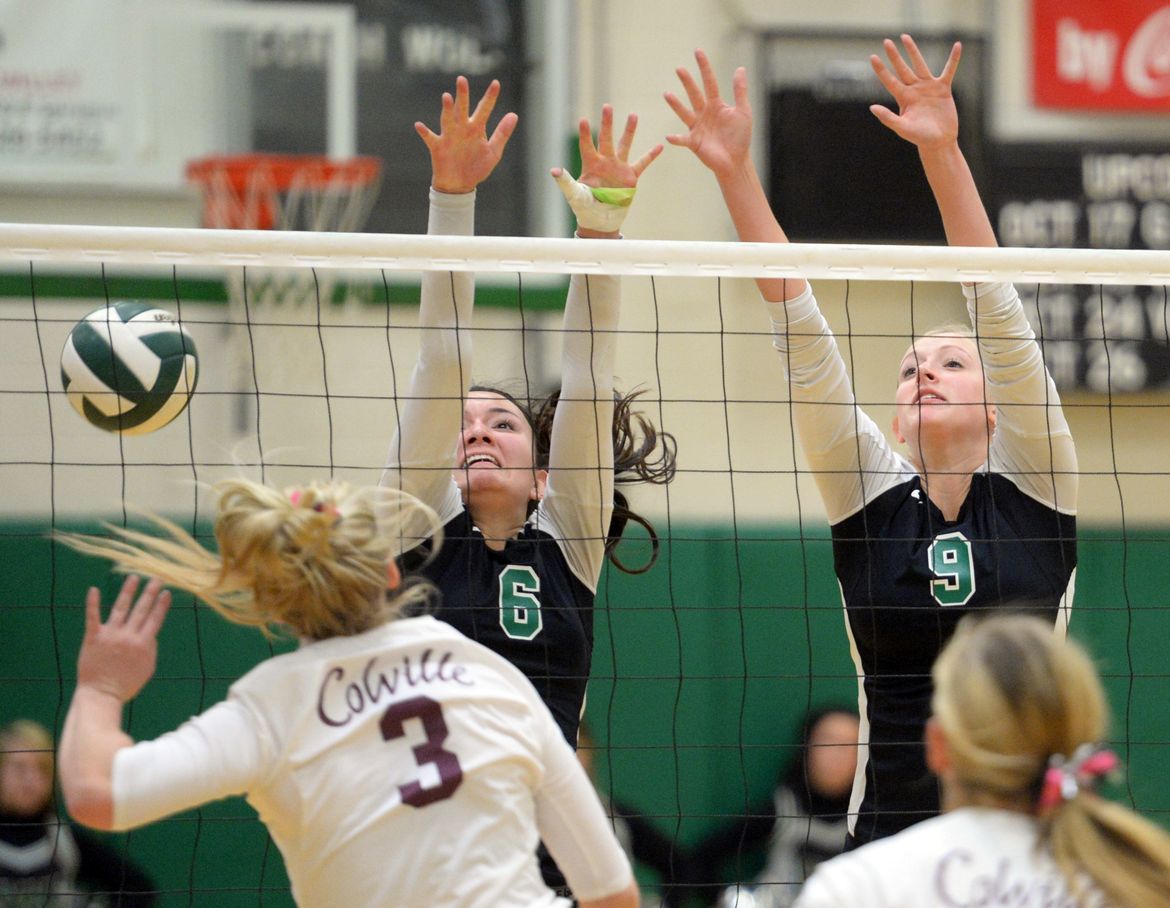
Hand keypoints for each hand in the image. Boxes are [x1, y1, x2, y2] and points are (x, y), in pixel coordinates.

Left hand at [77, 575, 170, 703]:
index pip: (155, 619)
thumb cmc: (126, 685)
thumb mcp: (147, 668)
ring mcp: (110, 635)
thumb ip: (150, 648)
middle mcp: (128, 636)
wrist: (102, 695)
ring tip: (134, 578)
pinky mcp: (93, 638)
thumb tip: (151, 633)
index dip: (161, 605)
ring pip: (121, 608)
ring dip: (128, 591)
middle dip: (150, 593)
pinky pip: (92, 617)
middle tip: (156, 578)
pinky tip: (94, 590)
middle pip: (141, 610)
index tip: (166, 592)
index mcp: (144, 643)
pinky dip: (93, 603)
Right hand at [416, 76, 518, 193]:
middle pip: (462, 108)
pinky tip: (419, 126)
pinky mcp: (438, 147)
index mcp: (476, 129)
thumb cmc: (476, 168)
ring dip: (446, 109)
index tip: (496, 83)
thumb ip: (502, 134)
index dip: (490, 97)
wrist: (459, 186)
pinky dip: (424, 132)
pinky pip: (430, 138)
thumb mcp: (493, 152)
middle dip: (462, 95)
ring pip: (447, 119)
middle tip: (462, 80)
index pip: (484, 109)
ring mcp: (449, 137)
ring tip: (447, 97)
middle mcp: (462, 129)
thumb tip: (514, 115)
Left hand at [550, 105, 661, 236]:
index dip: (584, 134)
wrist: (601, 219)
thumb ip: (566, 182)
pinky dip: (651, 155)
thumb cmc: (584, 206)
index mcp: (590, 165)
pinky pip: (642, 163)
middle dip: (606, 123)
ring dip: (629, 131)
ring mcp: (618, 167)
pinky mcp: (630, 176)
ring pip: (625, 145)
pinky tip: (660, 145)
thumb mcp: (574, 194)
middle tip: (607, 106)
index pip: (586, 146)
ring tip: (633, 115)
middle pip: (606, 139)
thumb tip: (553, 171)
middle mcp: (605, 162)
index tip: (582, 119)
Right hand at [664, 49, 752, 179]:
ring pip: (685, 113)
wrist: (736, 160)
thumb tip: (740, 68)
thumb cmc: (740, 137)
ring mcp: (697, 128)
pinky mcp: (694, 143)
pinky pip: (683, 140)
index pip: (709, 82)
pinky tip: (669, 137)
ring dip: (676, 105)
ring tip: (667, 94)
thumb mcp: (743, 112)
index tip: (697, 51)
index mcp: (716, 105)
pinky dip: (676, 139)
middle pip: (694, 94)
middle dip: (687, 82)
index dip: (704, 67)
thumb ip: (740, 91)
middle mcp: (704, 113)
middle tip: (679, 68)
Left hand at [869, 35, 960, 151]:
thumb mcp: (902, 128)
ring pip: (920, 64)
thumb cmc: (919, 137)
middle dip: (894, 56)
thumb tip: (872, 107)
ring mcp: (928, 87)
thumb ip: (888, 118)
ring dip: (913, 51)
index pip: (890, 81)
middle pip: (902, 69)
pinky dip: (953, 59)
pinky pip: (949, 70)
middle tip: (886, 41)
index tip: (872, 57)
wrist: (939, 141)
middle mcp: (914, 90)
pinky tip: (957, 46)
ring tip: (905, 37)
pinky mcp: (943, 89)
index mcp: (903, 98)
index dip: (881, 70)